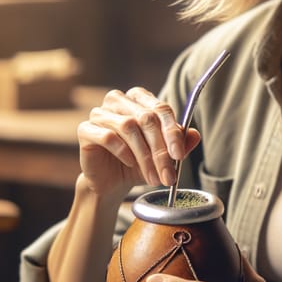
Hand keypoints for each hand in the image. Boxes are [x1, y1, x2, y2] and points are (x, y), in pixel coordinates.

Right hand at [77, 87, 200, 196]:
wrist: (111, 182)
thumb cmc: (138, 163)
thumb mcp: (163, 156)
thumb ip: (180, 144)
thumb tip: (195, 134)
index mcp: (140, 99)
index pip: (161, 109)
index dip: (172, 132)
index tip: (179, 155)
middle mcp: (119, 100)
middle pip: (146, 118)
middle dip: (160, 150)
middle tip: (169, 174)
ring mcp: (100, 112)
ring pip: (128, 127)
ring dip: (144, 156)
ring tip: (152, 177)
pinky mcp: (86, 128)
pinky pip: (108, 136)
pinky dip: (122, 151)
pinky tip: (129, 163)